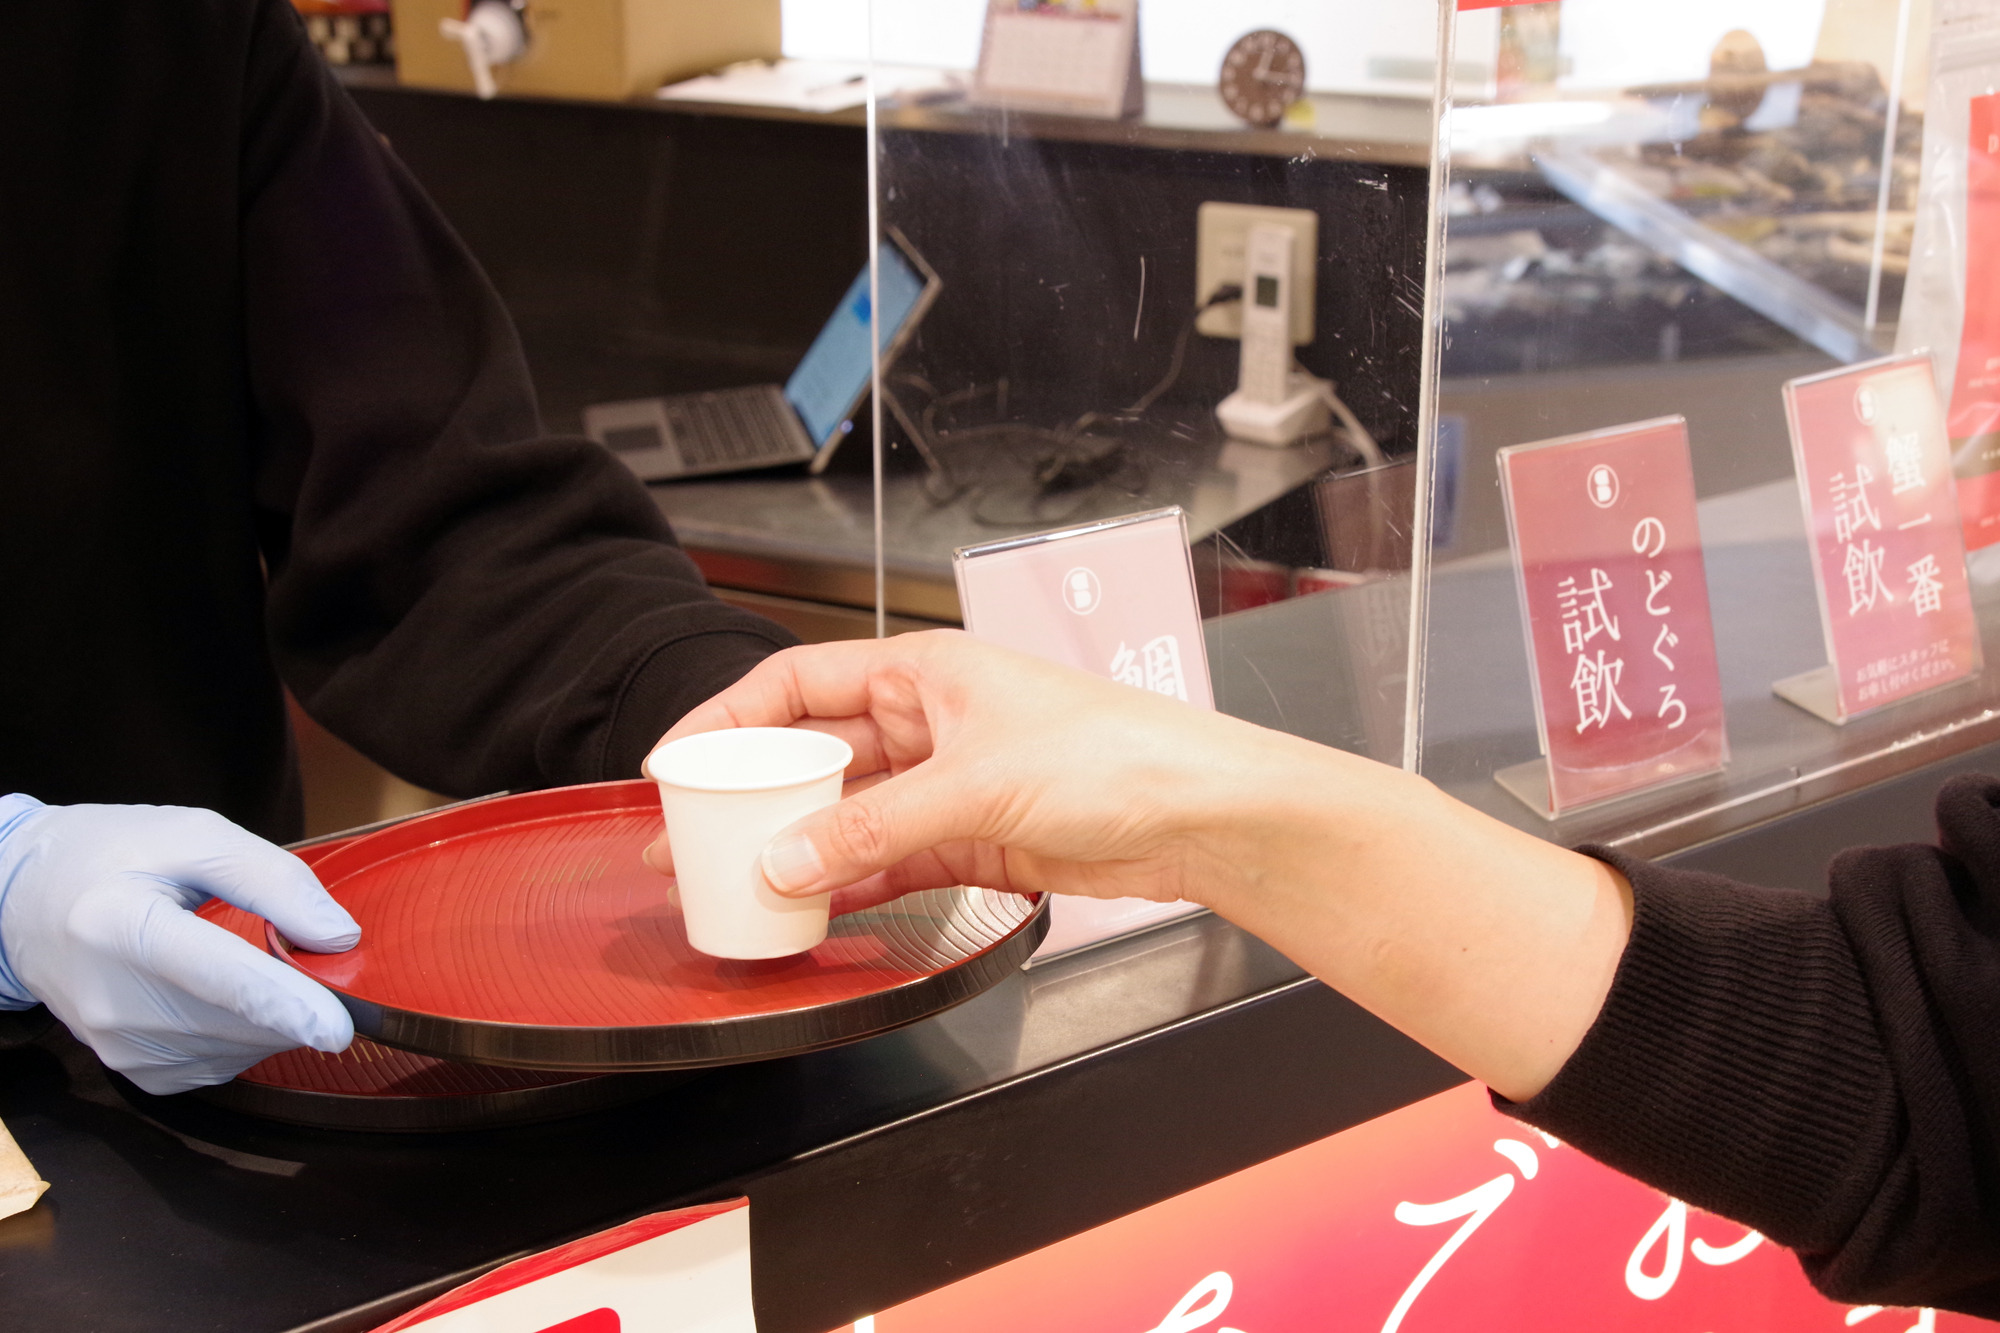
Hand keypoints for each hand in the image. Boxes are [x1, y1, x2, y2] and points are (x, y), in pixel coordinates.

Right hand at [0, 799, 360, 1093]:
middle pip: (241, 1019)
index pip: (217, 976)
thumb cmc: (110, 858)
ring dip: (270, 1014)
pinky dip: (243, 1032)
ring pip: (241, 1048)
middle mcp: (112, 1000)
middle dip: (295, 994)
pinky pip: (222, 1063)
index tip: (337, 1027)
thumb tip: (338, 937)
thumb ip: (272, 880)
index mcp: (121, 926)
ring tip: (237, 959)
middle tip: (292, 947)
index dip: (285, 1003)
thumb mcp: (194, 836)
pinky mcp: (134, 1071)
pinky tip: (220, 994)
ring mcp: (119, 1045)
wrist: (24, 901)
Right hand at [643, 631, 1272, 912]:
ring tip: (733, 884)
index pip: (798, 682)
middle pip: (815, 755)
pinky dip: (848, 885)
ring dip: (796, 849)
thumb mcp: (976, 785)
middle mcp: (930, 722)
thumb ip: (874, 829)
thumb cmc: (1118, 755)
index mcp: (924, 671)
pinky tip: (807, 906)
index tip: (680, 761)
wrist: (1197, 816)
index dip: (731, 717)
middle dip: (753, 797)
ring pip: (847, 816)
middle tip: (693, 838)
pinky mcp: (972, 841)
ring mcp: (949, 784)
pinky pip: (889, 861)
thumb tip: (788, 861)